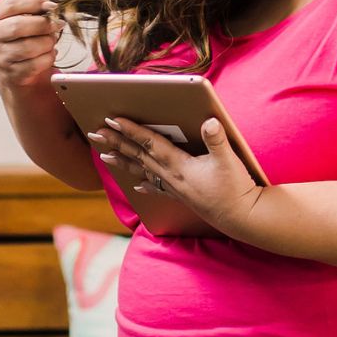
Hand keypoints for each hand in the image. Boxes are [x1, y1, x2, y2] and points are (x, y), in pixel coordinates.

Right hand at [0, 0, 64, 88]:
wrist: (14, 68)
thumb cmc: (24, 37)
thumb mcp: (24, 18)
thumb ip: (36, 8)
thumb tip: (51, 7)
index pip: (11, 4)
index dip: (34, 3)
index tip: (53, 6)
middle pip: (17, 26)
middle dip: (43, 24)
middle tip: (58, 24)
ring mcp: (2, 56)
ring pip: (28, 47)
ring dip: (48, 42)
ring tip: (52, 40)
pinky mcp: (12, 73)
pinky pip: (35, 64)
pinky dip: (49, 57)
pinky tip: (50, 53)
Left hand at [86, 116, 262, 235]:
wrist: (241, 217)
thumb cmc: (236, 188)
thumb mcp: (229, 160)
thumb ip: (217, 139)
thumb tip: (209, 120)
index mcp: (180, 165)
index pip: (150, 144)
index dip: (131, 130)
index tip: (112, 120)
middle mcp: (171, 176)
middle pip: (138, 156)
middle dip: (116, 143)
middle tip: (95, 133)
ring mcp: (174, 187)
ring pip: (141, 170)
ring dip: (122, 161)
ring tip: (104, 156)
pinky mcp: (181, 195)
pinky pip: (156, 187)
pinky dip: (143, 183)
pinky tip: (135, 184)